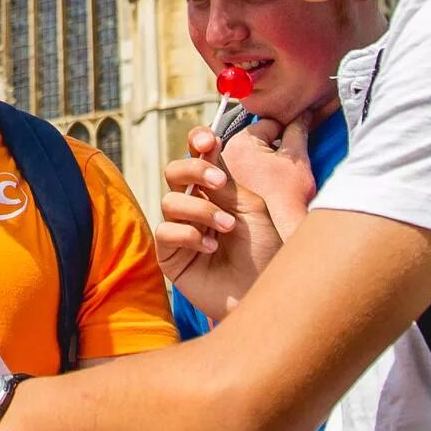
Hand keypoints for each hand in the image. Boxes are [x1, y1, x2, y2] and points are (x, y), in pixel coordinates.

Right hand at [156, 117, 312, 320]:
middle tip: (218, 182)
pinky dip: (189, 235)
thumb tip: (207, 148)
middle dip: (193, 169)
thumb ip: (224, 180)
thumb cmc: (264, 250)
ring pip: (170, 201)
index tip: (208, 140)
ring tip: (227, 228)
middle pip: (173, 172)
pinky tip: (210, 248)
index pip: (196, 157)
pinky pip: (165, 231)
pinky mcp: (170, 255)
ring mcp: (181, 229)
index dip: (196, 142)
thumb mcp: (250, 207)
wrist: (264, 290)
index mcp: (216, 191)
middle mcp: (195, 206)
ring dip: (201, 211)